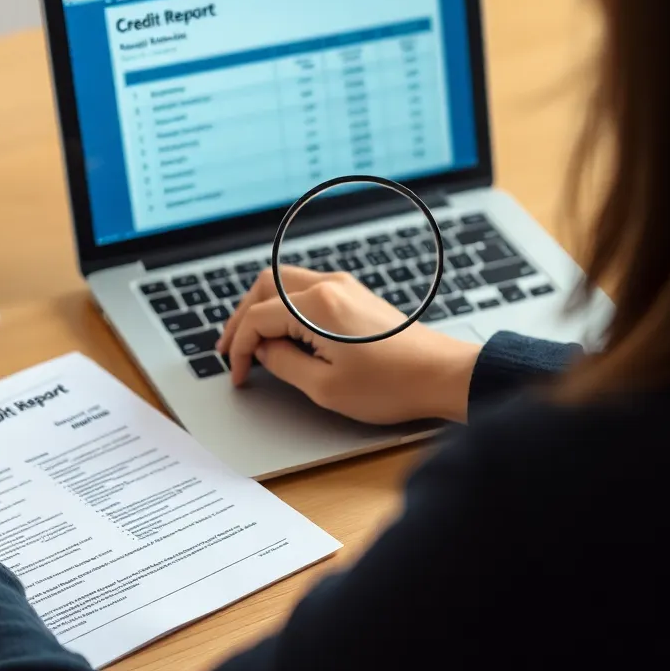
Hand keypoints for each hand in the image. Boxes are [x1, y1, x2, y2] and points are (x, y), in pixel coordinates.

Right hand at [216, 267, 482, 424]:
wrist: (441, 376)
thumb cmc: (391, 385)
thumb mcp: (324, 387)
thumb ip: (283, 363)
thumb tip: (263, 350)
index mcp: (316, 306)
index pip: (258, 318)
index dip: (239, 347)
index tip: (237, 374)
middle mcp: (329, 286)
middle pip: (265, 286)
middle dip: (241, 317)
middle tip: (229, 349)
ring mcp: (344, 287)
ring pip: (284, 283)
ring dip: (261, 308)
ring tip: (251, 341)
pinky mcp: (355, 296)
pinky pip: (306, 291)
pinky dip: (285, 308)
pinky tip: (282, 333)